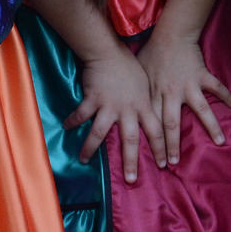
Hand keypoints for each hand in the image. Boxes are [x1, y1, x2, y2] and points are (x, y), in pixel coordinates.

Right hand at [67, 42, 164, 183]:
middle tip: (131, 180)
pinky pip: (81, 114)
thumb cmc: (130, 65)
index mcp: (142, 105)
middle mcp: (127, 109)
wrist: (109, 51)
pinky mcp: (92, 100)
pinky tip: (66, 127)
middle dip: (131, 161)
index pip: (156, 131)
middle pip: (130, 139)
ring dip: (90, 147)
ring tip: (82, 160)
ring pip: (99, 132)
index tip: (164, 165)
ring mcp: (108, 106)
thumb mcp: (145, 83)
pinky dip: (73, 121)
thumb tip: (154, 114)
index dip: (160, 148)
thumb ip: (146, 101)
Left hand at [137, 30, 230, 165]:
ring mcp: (188, 85)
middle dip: (172, 144)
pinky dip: (226, 95)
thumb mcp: (139, 73)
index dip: (153, 143)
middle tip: (174, 163)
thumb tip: (128, 109)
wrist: (170, 34)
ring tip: (220, 142)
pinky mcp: (202, 76)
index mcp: (154, 94)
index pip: (152, 124)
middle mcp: (171, 93)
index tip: (155, 161)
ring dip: (211, 126)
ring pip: (201, 110)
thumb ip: (138, 92)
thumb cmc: (152, 53)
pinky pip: (216, 87)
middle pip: (172, 124)